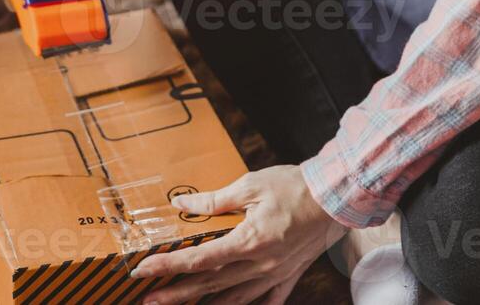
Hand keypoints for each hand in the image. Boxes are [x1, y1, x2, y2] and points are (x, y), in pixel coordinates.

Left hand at [132, 166, 346, 304]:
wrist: (335, 197)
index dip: (168, 266)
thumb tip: (183, 204)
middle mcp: (260, 264)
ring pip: (235, 298)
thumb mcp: (250, 186)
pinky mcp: (290, 274)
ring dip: (205, 304)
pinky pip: (269, 300)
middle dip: (177, 293)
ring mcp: (276, 274)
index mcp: (248, 241)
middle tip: (148, 299)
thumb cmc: (294, 187)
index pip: (199, 259)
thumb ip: (214, 201)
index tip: (144, 269)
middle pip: (210, 285)